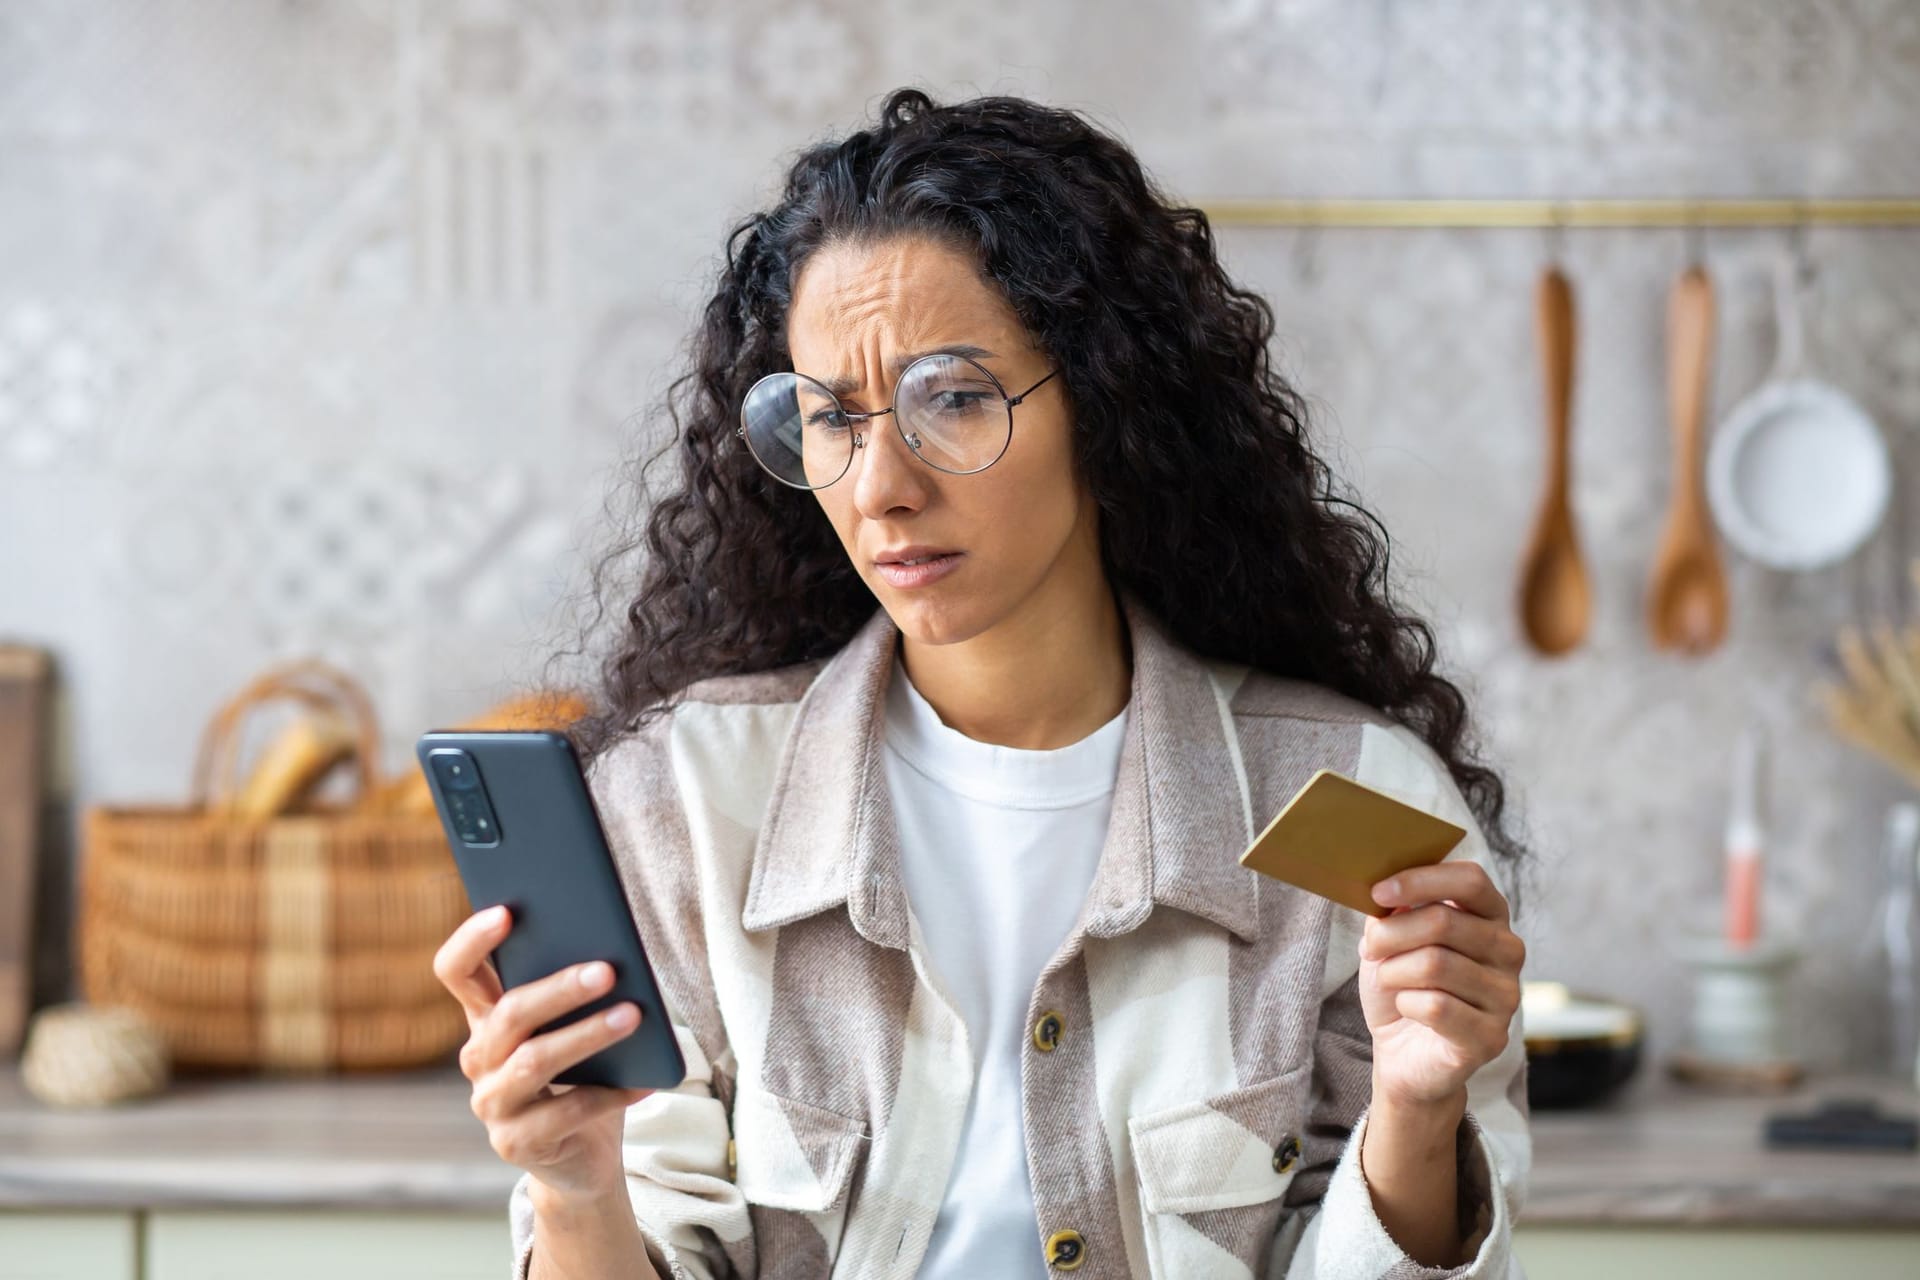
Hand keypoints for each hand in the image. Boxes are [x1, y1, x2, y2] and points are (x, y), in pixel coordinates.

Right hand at [433, 905, 654, 1197]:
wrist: (581, 1157)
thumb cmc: (584, 1075)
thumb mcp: (574, 1028)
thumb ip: (577, 994)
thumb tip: (614, 953)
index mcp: (486, 1018)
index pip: (457, 972)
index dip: (472, 940)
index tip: (506, 911)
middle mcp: (479, 1058)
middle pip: (509, 1014)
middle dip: (559, 989)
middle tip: (607, 971)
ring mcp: (492, 1103)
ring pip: (534, 1061)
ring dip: (587, 1035)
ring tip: (633, 1016)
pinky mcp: (516, 1144)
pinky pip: (566, 1112)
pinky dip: (611, 1094)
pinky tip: (645, 1080)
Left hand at [1357, 861, 1524, 1109]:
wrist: (1402, 1052)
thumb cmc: (1401, 985)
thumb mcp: (1391, 938)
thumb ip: (1394, 910)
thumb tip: (1386, 891)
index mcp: (1490, 916)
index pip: (1471, 879)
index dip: (1421, 880)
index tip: (1378, 892)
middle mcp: (1509, 951)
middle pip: (1442, 921)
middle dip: (1391, 934)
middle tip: (1371, 948)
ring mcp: (1506, 995)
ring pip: (1435, 964)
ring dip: (1394, 971)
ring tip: (1390, 980)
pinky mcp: (1492, 1036)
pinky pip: (1436, 1006)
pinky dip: (1405, 1004)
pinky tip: (1407, 1009)